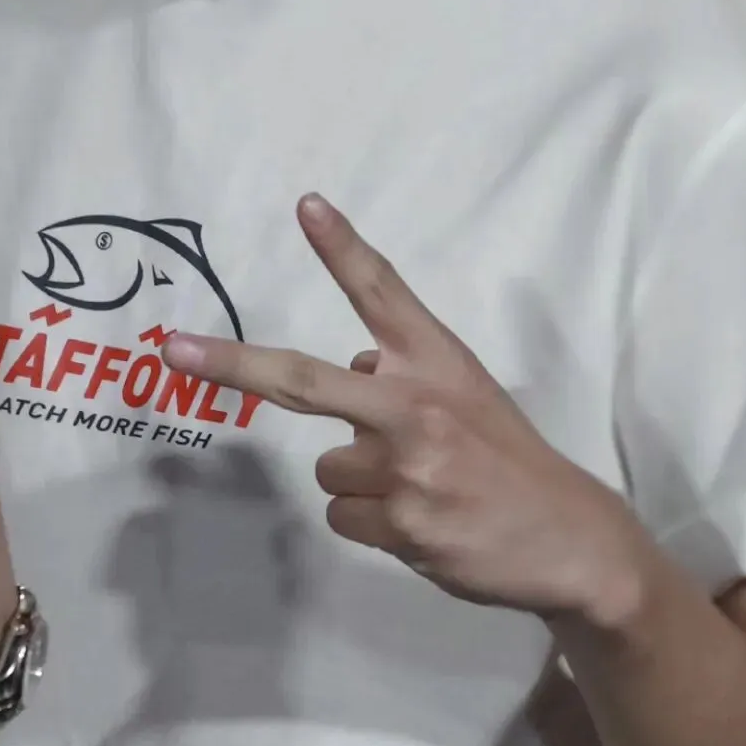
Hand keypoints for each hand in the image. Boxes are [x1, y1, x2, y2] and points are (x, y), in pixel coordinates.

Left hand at [163, 196, 643, 622]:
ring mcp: (406, 466)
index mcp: (439, 361)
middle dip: (232, 364)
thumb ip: (405, 379)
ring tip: (424, 492)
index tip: (308, 205)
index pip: (384, 292)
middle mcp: (416, 404)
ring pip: (328, 468)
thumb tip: (352, 373)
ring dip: (363, 484)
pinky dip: (373, 525)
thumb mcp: (469, 396)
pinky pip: (344, 517)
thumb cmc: (510, 461)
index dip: (343, 248)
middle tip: (175, 349)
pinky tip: (424, 525)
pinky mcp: (401, 523)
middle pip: (303, 380)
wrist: (570, 541)